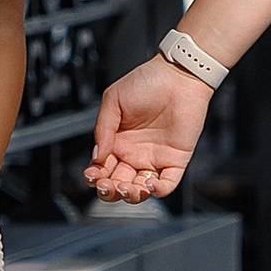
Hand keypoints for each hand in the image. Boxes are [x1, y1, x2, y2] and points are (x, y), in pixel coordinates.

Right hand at [86, 49, 214, 201]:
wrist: (178, 76)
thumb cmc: (146, 82)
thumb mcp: (114, 100)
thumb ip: (103, 129)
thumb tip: (97, 157)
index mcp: (117, 141)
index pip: (102, 168)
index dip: (95, 176)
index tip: (91, 175)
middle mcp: (134, 154)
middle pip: (118, 183)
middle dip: (110, 190)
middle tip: (106, 186)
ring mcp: (155, 159)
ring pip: (140, 189)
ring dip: (131, 194)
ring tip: (126, 187)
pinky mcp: (175, 160)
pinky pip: (167, 184)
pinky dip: (158, 190)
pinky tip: (149, 185)